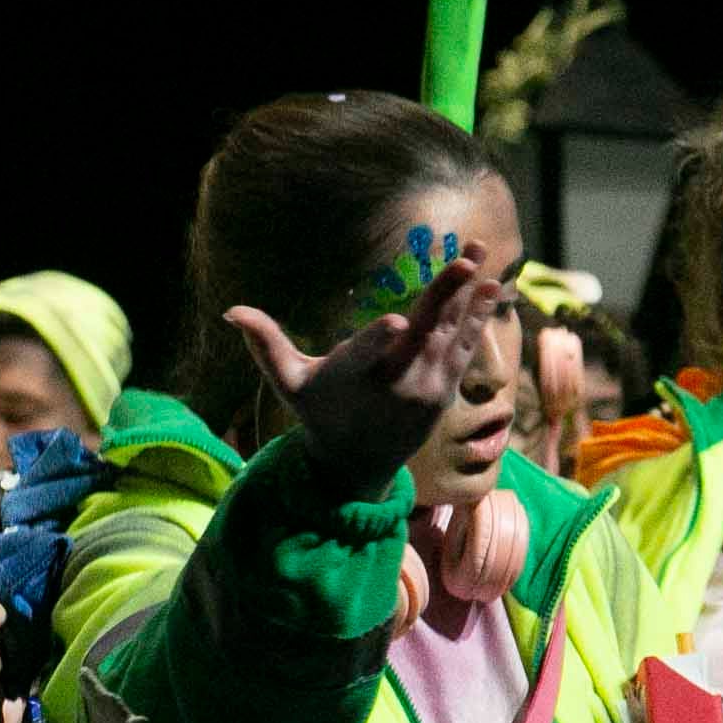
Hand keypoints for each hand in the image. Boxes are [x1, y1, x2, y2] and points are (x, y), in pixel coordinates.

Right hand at [226, 250, 503, 498]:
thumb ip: (266, 344)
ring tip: (480, 256)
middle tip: (466, 261)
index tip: (399, 321)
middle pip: (424, 334)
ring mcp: (425, 389)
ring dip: (469, 296)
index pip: (368, 354)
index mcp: (355, 377)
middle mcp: (396, 383)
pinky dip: (478, 320)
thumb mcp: (289, 383)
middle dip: (445, 296)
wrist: (356, 465)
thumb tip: (230, 311)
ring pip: (451, 336)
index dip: (380, 339)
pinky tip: (492, 289)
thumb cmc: (320, 414)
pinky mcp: (443, 393)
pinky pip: (464, 350)